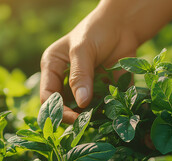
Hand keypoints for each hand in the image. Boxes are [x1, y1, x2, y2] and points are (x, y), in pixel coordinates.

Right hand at [40, 1, 138, 122]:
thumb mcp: (83, 50)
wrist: (123, 26)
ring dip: (93, 116)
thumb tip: (82, 103)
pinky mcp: (104, 91)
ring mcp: (86, 87)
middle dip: (74, 116)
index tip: (73, 117)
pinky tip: (115, 113)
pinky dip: (108, 111)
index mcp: (53, 68)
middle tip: (87, 122)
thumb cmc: (96, 32)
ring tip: (103, 118)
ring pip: (85, 110)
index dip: (57, 110)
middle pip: (65, 106)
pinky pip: (104, 106)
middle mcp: (67, 80)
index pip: (48, 96)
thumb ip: (80, 75)